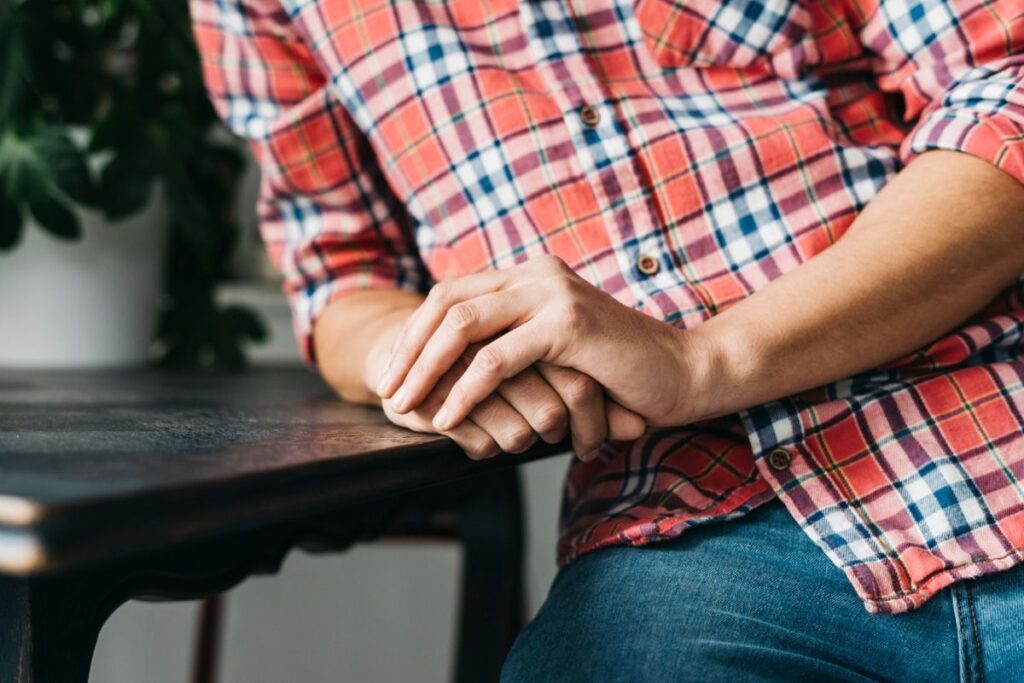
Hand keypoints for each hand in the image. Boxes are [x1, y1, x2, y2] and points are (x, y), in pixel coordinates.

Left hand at [376, 256, 707, 434]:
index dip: (417, 330)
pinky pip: (497, 359)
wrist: (687, 372)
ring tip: (405, 406)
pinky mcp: (567, 325)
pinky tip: (449, 416)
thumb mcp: (559, 351)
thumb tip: (460, 371)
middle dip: (409, 348)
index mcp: (532, 275)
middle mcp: (537, 274)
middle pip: (447, 301)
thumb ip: (518, 345)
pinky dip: (465, 390)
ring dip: (425, 368)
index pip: (453, 291)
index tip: (396, 369)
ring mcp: (553, 294)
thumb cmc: (622, 372)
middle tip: (388, 389)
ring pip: (463, 324)